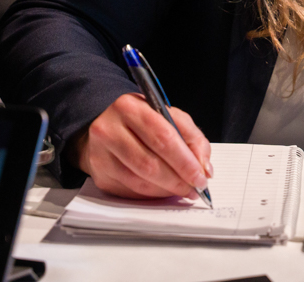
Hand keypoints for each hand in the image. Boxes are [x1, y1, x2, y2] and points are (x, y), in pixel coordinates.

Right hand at [72, 93, 212, 198]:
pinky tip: (164, 190)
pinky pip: (130, 191)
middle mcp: (110, 130)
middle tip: (195, 188)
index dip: (185, 162)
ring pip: (139, 181)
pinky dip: (152, 194)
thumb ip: (192, 138)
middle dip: (178, 180)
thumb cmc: (142, 120)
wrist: (106, 125)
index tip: (201, 176)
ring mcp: (100, 155)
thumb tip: (204, 168)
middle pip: (149, 164)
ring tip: (183, 190)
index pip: (163, 138)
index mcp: (131, 108)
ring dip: (166, 190)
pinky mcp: (99, 175)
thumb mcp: (169, 116)